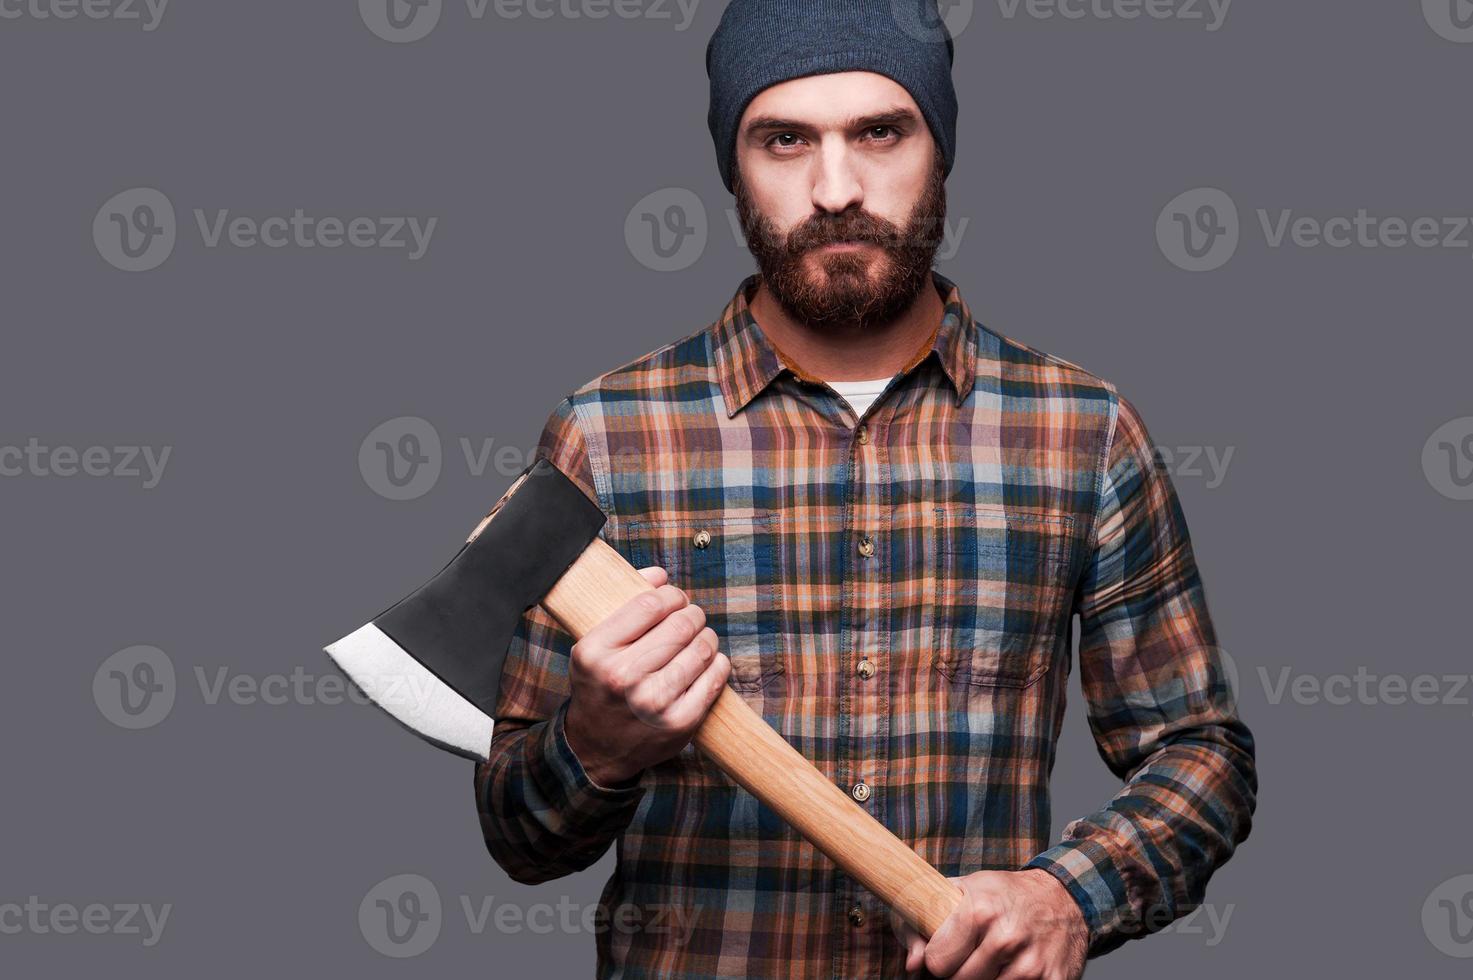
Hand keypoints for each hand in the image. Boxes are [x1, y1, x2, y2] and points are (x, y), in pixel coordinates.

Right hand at [564, 566, 730, 786]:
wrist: (596, 749)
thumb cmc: (600, 688)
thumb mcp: (595, 646)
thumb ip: (625, 604)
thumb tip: (660, 574)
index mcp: (596, 652)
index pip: (650, 604)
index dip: (671, 595)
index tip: (675, 599)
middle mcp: (622, 677)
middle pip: (681, 624)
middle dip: (692, 614)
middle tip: (691, 618)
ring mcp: (653, 702)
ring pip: (702, 648)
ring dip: (706, 637)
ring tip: (699, 639)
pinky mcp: (679, 722)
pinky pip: (715, 676)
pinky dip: (717, 663)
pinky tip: (707, 662)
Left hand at [889, 869, 1087, 979]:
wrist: (1062, 897)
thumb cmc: (1003, 894)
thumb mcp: (959, 891)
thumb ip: (922, 925)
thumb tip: (912, 966)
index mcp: (979, 911)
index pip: (937, 963)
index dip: (939, 958)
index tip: (950, 948)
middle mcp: (1006, 939)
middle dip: (961, 971)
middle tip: (974, 953)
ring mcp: (1031, 964)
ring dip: (987, 979)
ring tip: (993, 959)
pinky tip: (1014, 968)